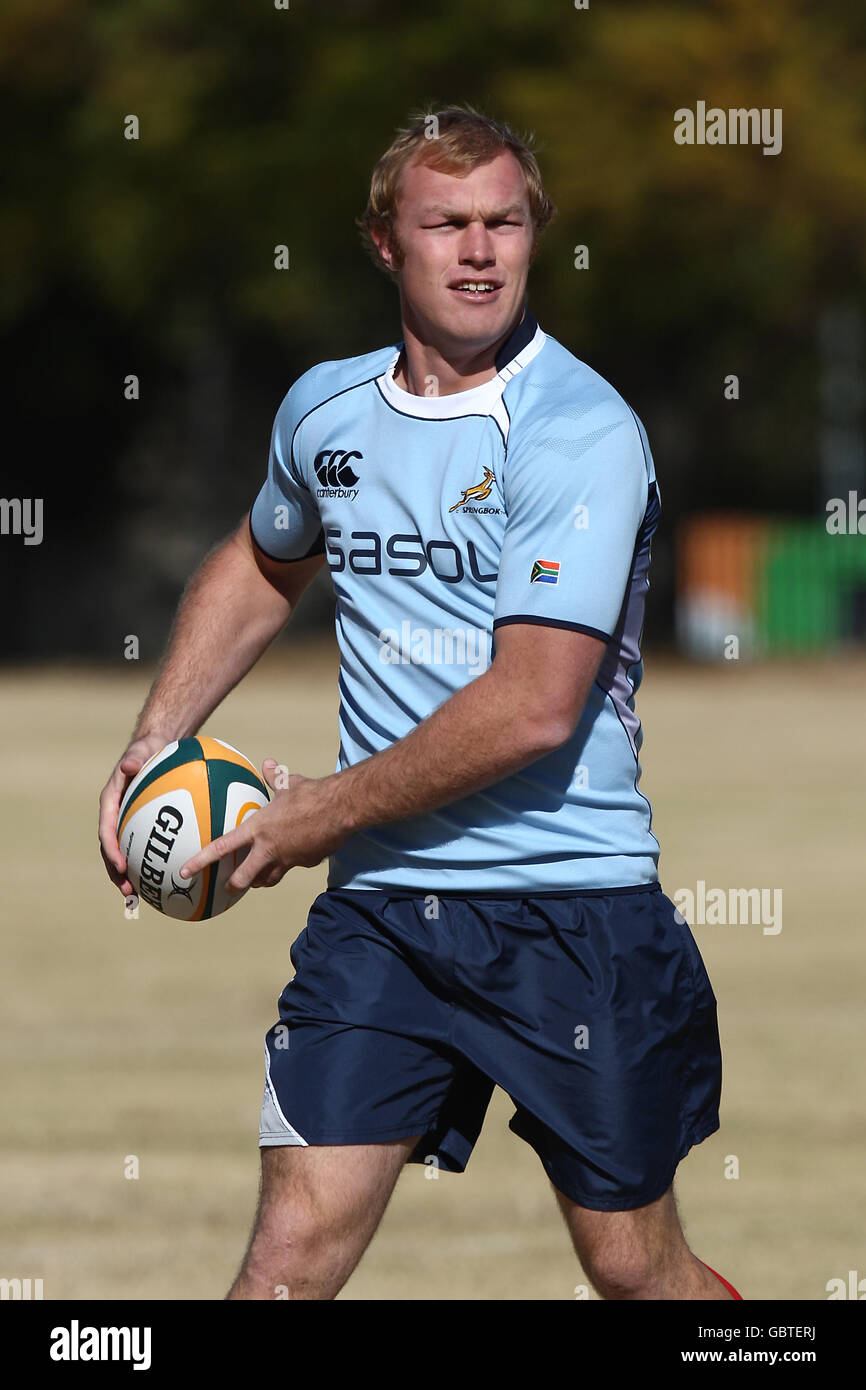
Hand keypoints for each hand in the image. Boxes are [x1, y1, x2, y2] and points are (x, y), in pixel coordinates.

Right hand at [98, 733, 169, 896]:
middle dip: (117, 873)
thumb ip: (136, 757)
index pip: (107, 830)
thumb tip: (129, 765)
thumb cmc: (150, 749)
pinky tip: (166, 879)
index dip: (111, 850)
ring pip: (126, 853)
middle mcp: (117, 816)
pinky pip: (145, 847)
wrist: (157, 748)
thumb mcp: (143, 749)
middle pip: (112, 850)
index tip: (120, 865)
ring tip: (140, 895)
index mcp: (111, 802)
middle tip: (128, 891)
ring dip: (129, 875)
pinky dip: (150, 863)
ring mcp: (129, 822)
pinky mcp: (143, 826)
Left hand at [179, 760, 348, 891]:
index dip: (200, 862)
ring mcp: (288, 859)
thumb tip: (267, 763)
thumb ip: (274, 777)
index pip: (222, 848)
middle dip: (233, 885)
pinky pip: (294, 866)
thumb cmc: (312, 794)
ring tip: (256, 880)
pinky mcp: (306, 862)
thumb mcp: (289, 783)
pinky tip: (295, 856)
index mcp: (258, 829)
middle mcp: (269, 849)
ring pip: (268, 879)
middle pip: (244, 878)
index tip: (184, 872)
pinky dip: (290, 863)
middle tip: (228, 886)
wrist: (341, 810)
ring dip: (260, 881)